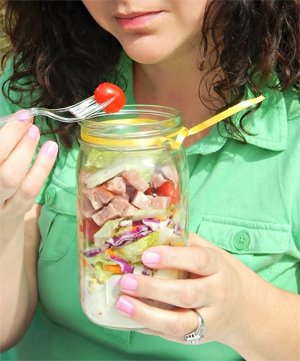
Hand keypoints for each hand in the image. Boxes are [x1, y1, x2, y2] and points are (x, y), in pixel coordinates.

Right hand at [0, 110, 57, 220]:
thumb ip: (5, 146)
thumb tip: (20, 120)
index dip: (7, 135)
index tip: (22, 117)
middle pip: (1, 169)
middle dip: (15, 141)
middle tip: (31, 125)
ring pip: (13, 179)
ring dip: (29, 154)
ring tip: (41, 135)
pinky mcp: (15, 211)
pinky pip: (30, 191)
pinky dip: (42, 169)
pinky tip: (51, 150)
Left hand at [116, 232, 262, 345]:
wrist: (246, 310)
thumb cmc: (221, 274)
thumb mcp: (212, 253)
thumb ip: (187, 243)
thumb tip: (154, 230)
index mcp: (219, 268)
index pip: (198, 261)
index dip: (172, 257)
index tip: (147, 255)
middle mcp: (216, 295)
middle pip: (186, 294)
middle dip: (153, 288)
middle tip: (126, 281)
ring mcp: (208, 320)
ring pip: (178, 322)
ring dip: (146, 314)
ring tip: (122, 303)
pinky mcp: (198, 337)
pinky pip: (172, 336)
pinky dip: (150, 327)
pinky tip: (131, 318)